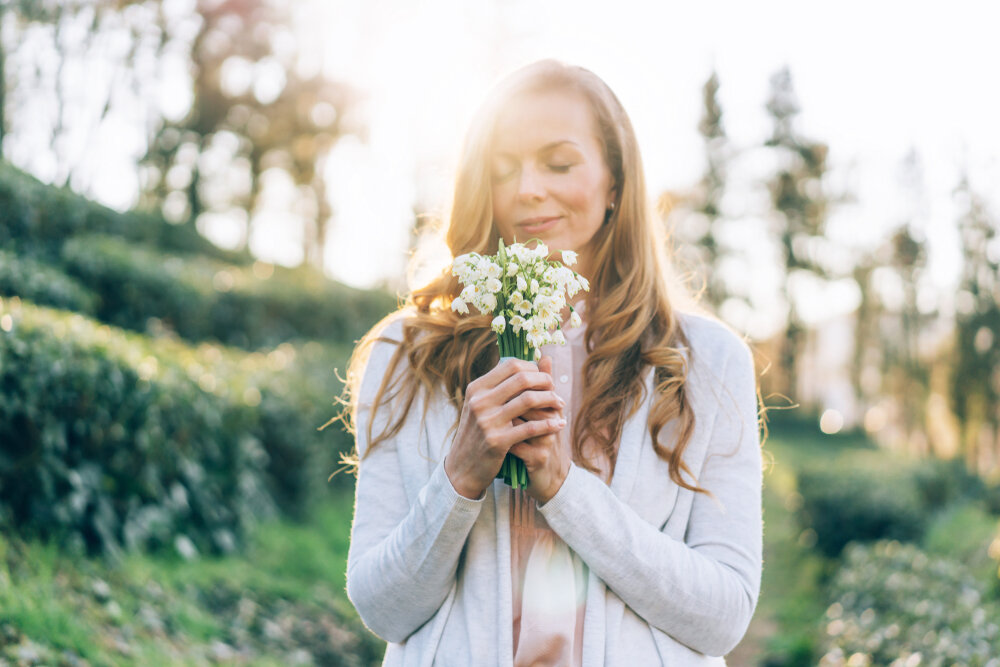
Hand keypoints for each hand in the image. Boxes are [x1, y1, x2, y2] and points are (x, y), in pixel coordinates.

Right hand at [445, 357, 565, 499]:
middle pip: (522, 378)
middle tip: (555, 389)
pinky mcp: (497, 441)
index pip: (511, 365)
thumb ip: (498, 387)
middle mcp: (480, 401)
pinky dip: (549, 424)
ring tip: (560, 405)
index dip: (533, 368)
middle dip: (545, 381)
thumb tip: (523, 364)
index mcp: (476, 388)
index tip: (543, 378)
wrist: (461, 468)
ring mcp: (487, 421)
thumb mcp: (479, 406)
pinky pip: (531, 427)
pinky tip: (559, 424)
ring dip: (550, 400)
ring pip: (529, 400)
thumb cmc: (476, 434)